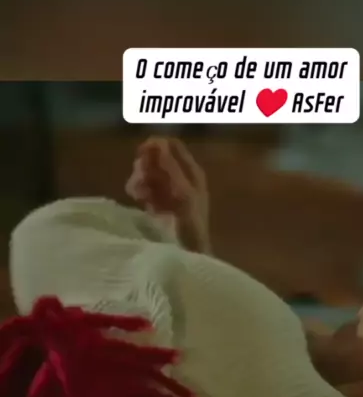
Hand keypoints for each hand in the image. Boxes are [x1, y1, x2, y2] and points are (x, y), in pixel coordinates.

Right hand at [126, 137, 209, 252]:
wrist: (189, 254)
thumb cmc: (191, 225)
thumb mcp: (183, 194)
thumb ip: (171, 169)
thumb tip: (157, 142)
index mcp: (192, 172)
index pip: (172, 146)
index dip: (155, 146)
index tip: (139, 155)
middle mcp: (182, 178)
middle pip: (157, 159)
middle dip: (144, 167)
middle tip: (138, 180)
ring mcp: (172, 191)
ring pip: (150, 174)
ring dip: (140, 181)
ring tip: (137, 195)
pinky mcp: (162, 204)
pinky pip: (147, 190)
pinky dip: (142, 193)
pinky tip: (140, 202)